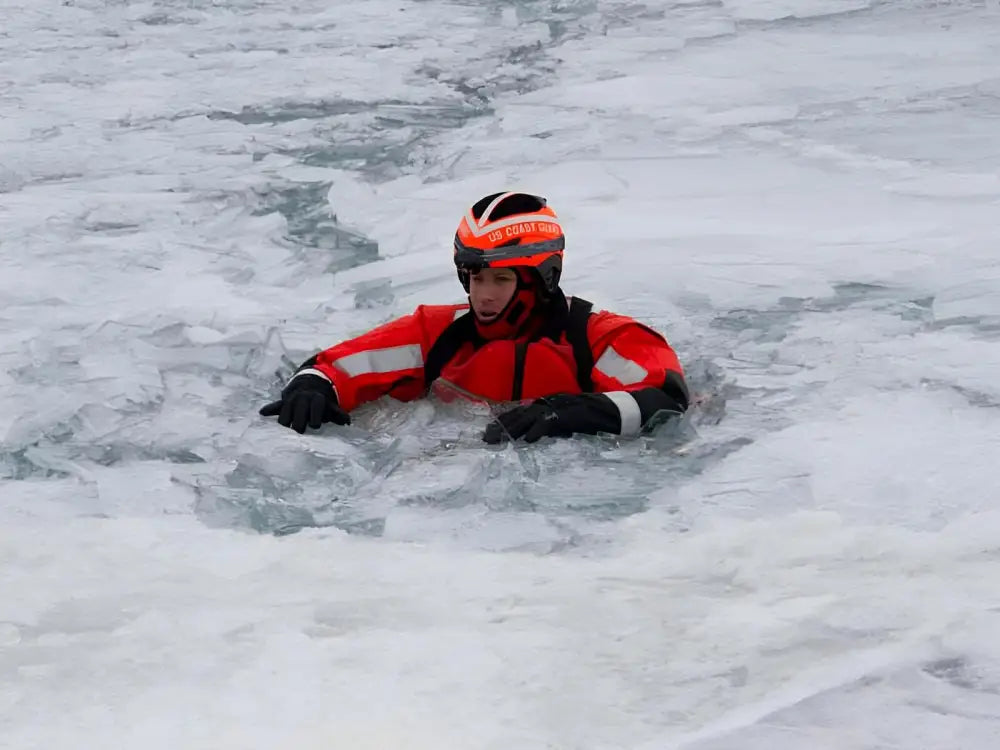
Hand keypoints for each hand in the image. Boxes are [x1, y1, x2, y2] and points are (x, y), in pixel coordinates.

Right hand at [259, 373, 349, 433]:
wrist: (308, 388)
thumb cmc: (321, 404)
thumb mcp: (331, 407)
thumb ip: (338, 415)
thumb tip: (347, 422)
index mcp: (316, 399)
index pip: (315, 406)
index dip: (315, 415)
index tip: (315, 425)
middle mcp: (303, 398)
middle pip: (299, 409)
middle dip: (300, 420)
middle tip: (301, 430)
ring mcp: (291, 400)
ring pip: (286, 410)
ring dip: (286, 419)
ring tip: (287, 426)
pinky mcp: (282, 404)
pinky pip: (275, 406)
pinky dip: (269, 409)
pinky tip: (263, 413)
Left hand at [483, 394, 609, 443]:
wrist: (610, 411)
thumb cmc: (588, 419)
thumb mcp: (563, 424)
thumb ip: (548, 428)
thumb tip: (531, 437)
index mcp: (545, 405)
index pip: (519, 412)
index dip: (503, 422)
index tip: (489, 431)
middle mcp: (547, 403)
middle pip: (519, 415)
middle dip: (501, 427)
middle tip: (486, 438)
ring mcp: (556, 407)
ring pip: (528, 418)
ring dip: (512, 430)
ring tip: (499, 440)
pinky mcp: (566, 414)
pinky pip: (548, 422)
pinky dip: (537, 430)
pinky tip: (527, 441)